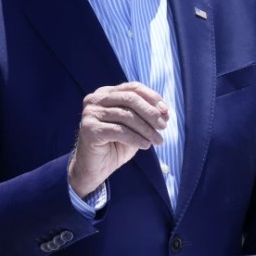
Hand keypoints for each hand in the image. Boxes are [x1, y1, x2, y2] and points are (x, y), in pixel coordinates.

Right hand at [68, 81, 168, 197]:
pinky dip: (136, 138)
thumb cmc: (116, 145)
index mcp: (106, 93)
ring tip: (158, 140)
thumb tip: (165, 111)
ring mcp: (90, 113)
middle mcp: (95, 99)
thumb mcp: (135, 127)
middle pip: (130, 99)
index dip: (152, 98)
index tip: (166, 112)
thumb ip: (147, 115)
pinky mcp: (89, 129)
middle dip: (151, 113)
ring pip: (126, 116)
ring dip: (146, 129)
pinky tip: (146, 145)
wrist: (95, 168)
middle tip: (163, 126)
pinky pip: (119, 131)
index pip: (133, 88)